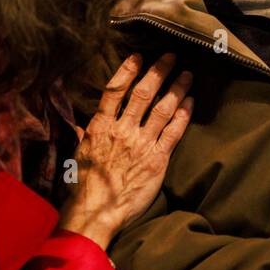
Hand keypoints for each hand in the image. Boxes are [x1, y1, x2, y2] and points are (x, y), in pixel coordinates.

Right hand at [58, 53, 192, 249]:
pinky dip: (184, 114)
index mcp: (100, 127)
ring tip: (187, 74)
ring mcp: (141, 144)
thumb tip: (83, 124)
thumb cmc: (83, 186)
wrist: (95, 213)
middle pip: (143, 93)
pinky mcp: (157, 159)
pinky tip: (191, 101)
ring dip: (177, 88)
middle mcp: (122, 130)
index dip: (128, 70)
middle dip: (159, 71)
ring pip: (163, 108)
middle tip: (171, 56)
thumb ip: (84, 135)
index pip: (115, 90)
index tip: (139, 56)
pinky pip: (174, 131)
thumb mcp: (78, 154)